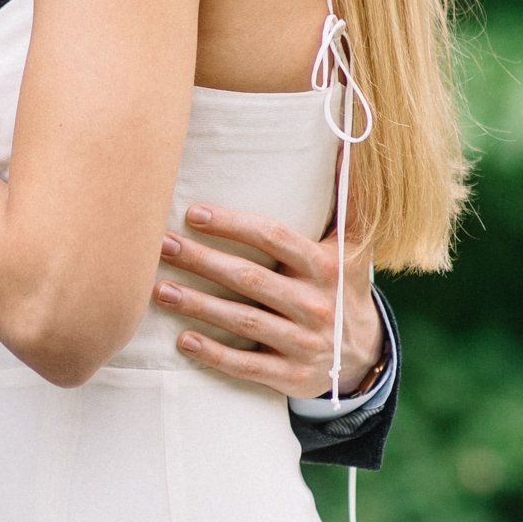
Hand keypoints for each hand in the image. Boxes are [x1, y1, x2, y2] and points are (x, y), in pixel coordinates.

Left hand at [153, 204, 383, 398]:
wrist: (363, 354)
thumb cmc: (341, 285)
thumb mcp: (354, 244)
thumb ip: (348, 198)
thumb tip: (349, 145)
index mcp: (327, 266)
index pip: (274, 238)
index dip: (233, 225)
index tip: (193, 213)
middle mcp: (317, 304)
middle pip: (250, 279)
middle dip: (202, 260)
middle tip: (160, 245)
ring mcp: (305, 343)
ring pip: (243, 321)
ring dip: (198, 305)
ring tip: (159, 289)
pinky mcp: (292, 377)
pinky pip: (247, 365)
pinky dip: (214, 353)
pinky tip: (183, 340)